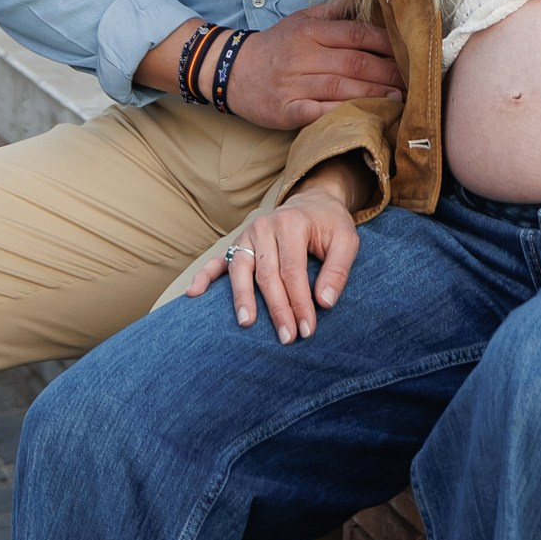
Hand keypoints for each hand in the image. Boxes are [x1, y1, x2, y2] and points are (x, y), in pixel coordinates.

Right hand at [183, 179, 362, 338]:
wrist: (312, 202)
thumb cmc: (329, 225)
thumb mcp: (346, 239)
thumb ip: (338, 269)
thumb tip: (324, 303)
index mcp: (292, 225)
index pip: (293, 271)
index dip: (299, 302)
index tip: (307, 330)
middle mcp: (265, 227)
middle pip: (267, 274)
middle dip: (277, 309)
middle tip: (286, 338)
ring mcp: (247, 235)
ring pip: (240, 269)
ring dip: (242, 298)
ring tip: (246, 323)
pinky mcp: (236, 243)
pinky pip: (217, 260)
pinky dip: (204, 276)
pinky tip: (194, 293)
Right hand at [223, 8, 403, 134]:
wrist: (232, 70)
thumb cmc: (277, 45)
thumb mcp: (302, 19)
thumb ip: (336, 11)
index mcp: (310, 31)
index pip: (356, 33)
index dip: (387, 43)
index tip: (410, 52)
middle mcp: (303, 55)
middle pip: (354, 63)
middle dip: (389, 72)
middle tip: (414, 80)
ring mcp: (293, 84)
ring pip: (341, 88)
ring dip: (374, 94)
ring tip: (400, 99)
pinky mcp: (285, 110)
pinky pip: (318, 113)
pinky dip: (343, 115)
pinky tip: (364, 118)